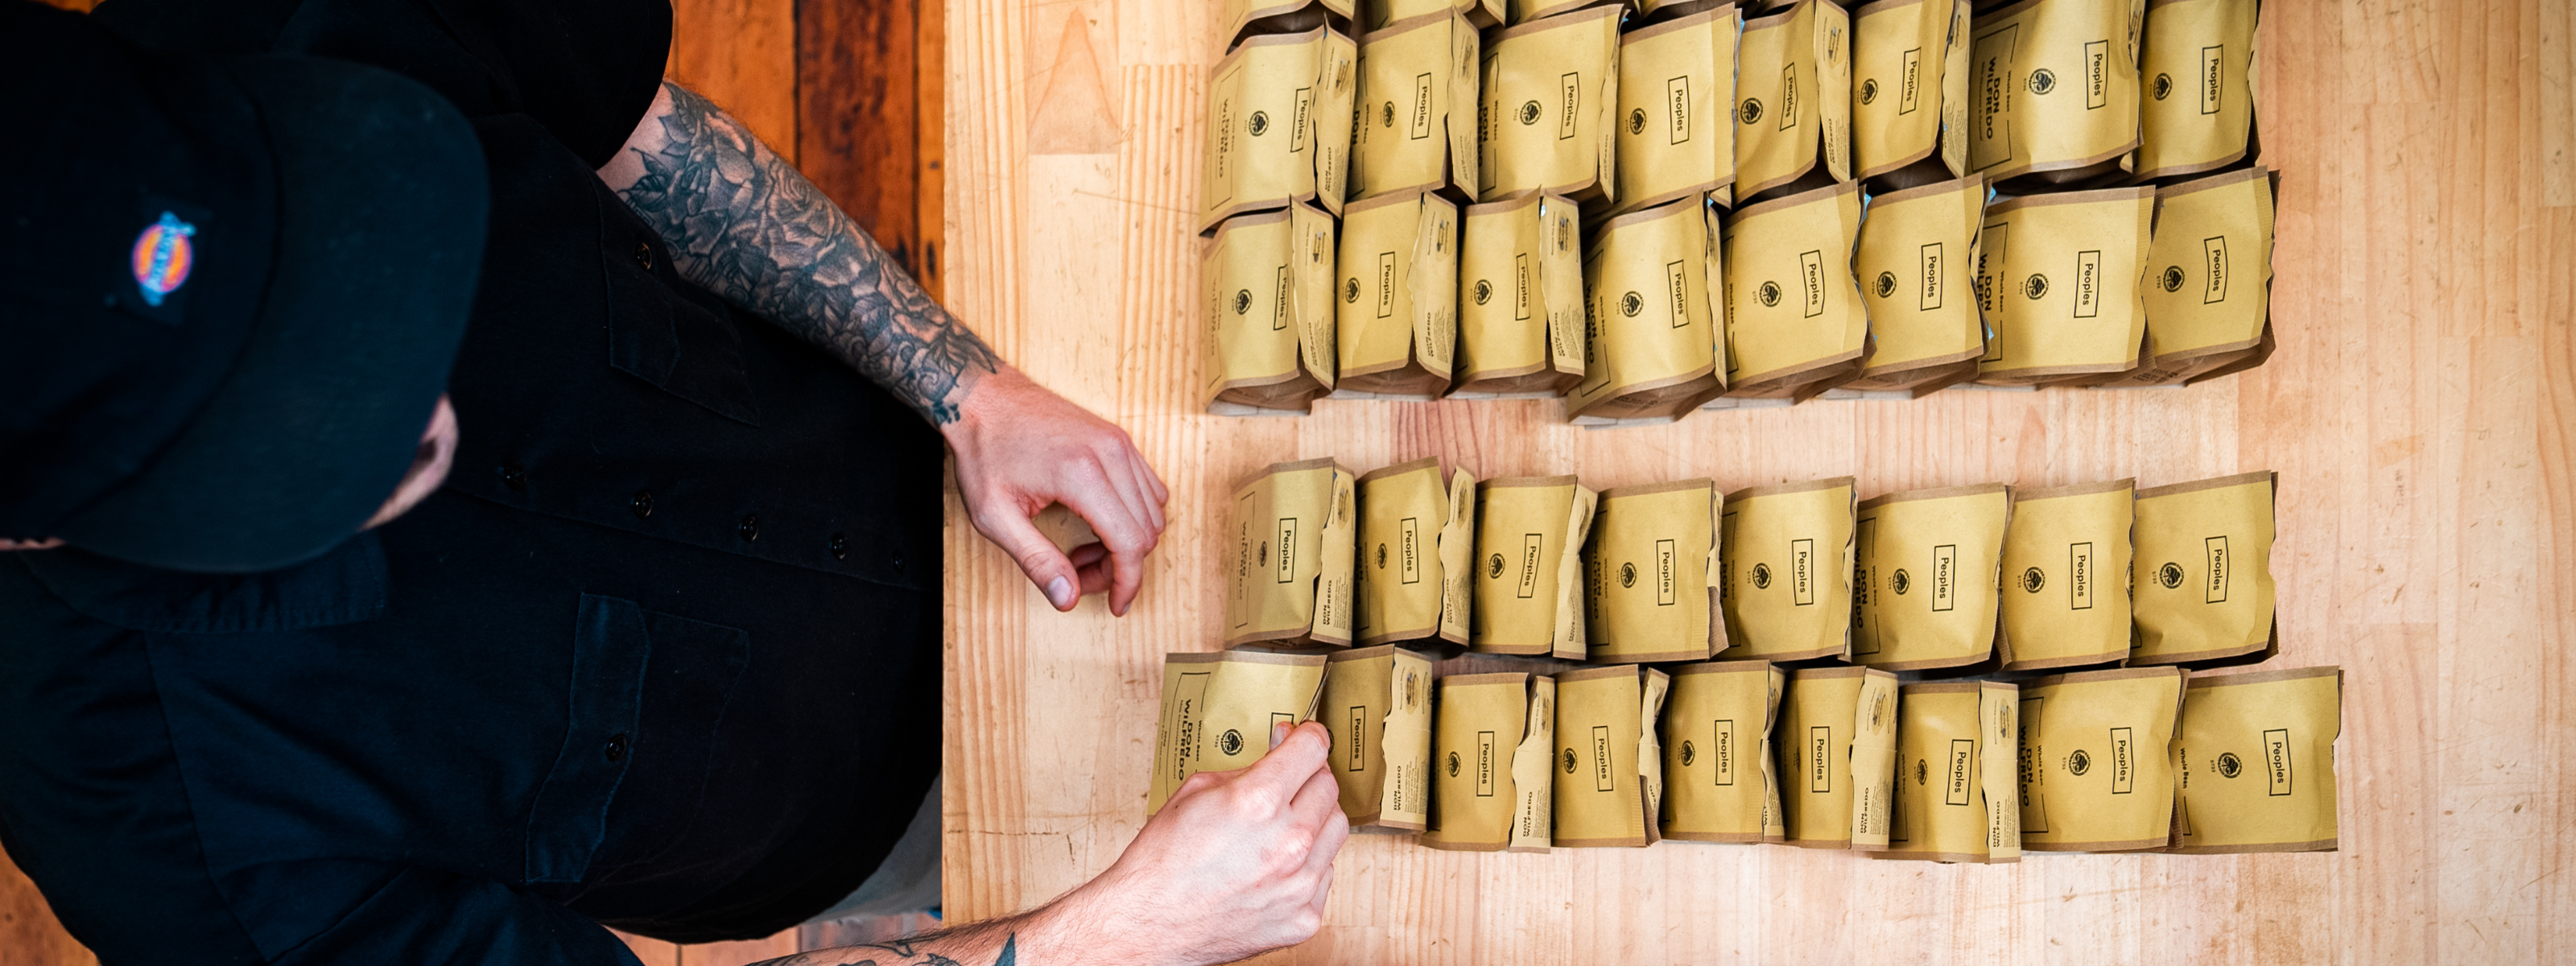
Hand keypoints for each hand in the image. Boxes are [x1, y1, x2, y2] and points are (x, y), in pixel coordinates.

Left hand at [942, 367, 1168, 614]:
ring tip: (1081, 547)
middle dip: (1120, 566)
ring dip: (1127, 542)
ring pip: (1153, 511)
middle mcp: (1111, 453)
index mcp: (1082, 474)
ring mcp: (1119, 442)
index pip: (1130, 543)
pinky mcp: (1118, 438)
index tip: (1116, 605)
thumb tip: (1068, 599)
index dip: (1127, 583)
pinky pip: (1148, 488)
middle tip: (1077, 572)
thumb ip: (1035, 560)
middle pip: (1146, 531)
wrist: (982, 398)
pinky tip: (1096, 522)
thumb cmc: (984, 451)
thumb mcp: (994, 516)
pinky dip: (1132, 516)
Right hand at [1044, 721, 1348, 964]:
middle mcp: (1288, 842)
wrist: (1148, 923)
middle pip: (1328, 787)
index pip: (1313, 748)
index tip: (1305, 738)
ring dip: (1314, 818)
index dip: (1309, 736)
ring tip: (1281, 826)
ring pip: (1336, 829)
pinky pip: (1325, 874)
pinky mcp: (1304, 917)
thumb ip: (1247, 770)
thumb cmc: (1163, 861)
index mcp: (1258, 801)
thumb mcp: (1196, 791)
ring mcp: (1300, 884)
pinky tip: (1276, 865)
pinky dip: (1307, 864)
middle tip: (1287, 782)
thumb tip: (1280, 754)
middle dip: (1308, 776)